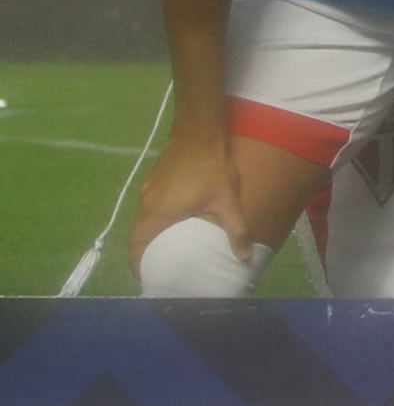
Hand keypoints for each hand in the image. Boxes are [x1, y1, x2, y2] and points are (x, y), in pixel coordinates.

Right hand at [132, 127, 249, 269]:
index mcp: (157, 213)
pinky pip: (151, 202)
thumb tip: (245, 257)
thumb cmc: (212, 168)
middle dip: (144, 250)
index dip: (136, 262)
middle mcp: (146, 202)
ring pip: (144, 216)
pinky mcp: (155, 176)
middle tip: (157, 263)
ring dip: (151, 230)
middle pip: (138, 232)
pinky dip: (158, 214)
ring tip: (166, 243)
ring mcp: (148, 187)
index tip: (144, 275)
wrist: (200, 130)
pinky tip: (174, 215)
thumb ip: (235, 230)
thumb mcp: (227, 201)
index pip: (136, 244)